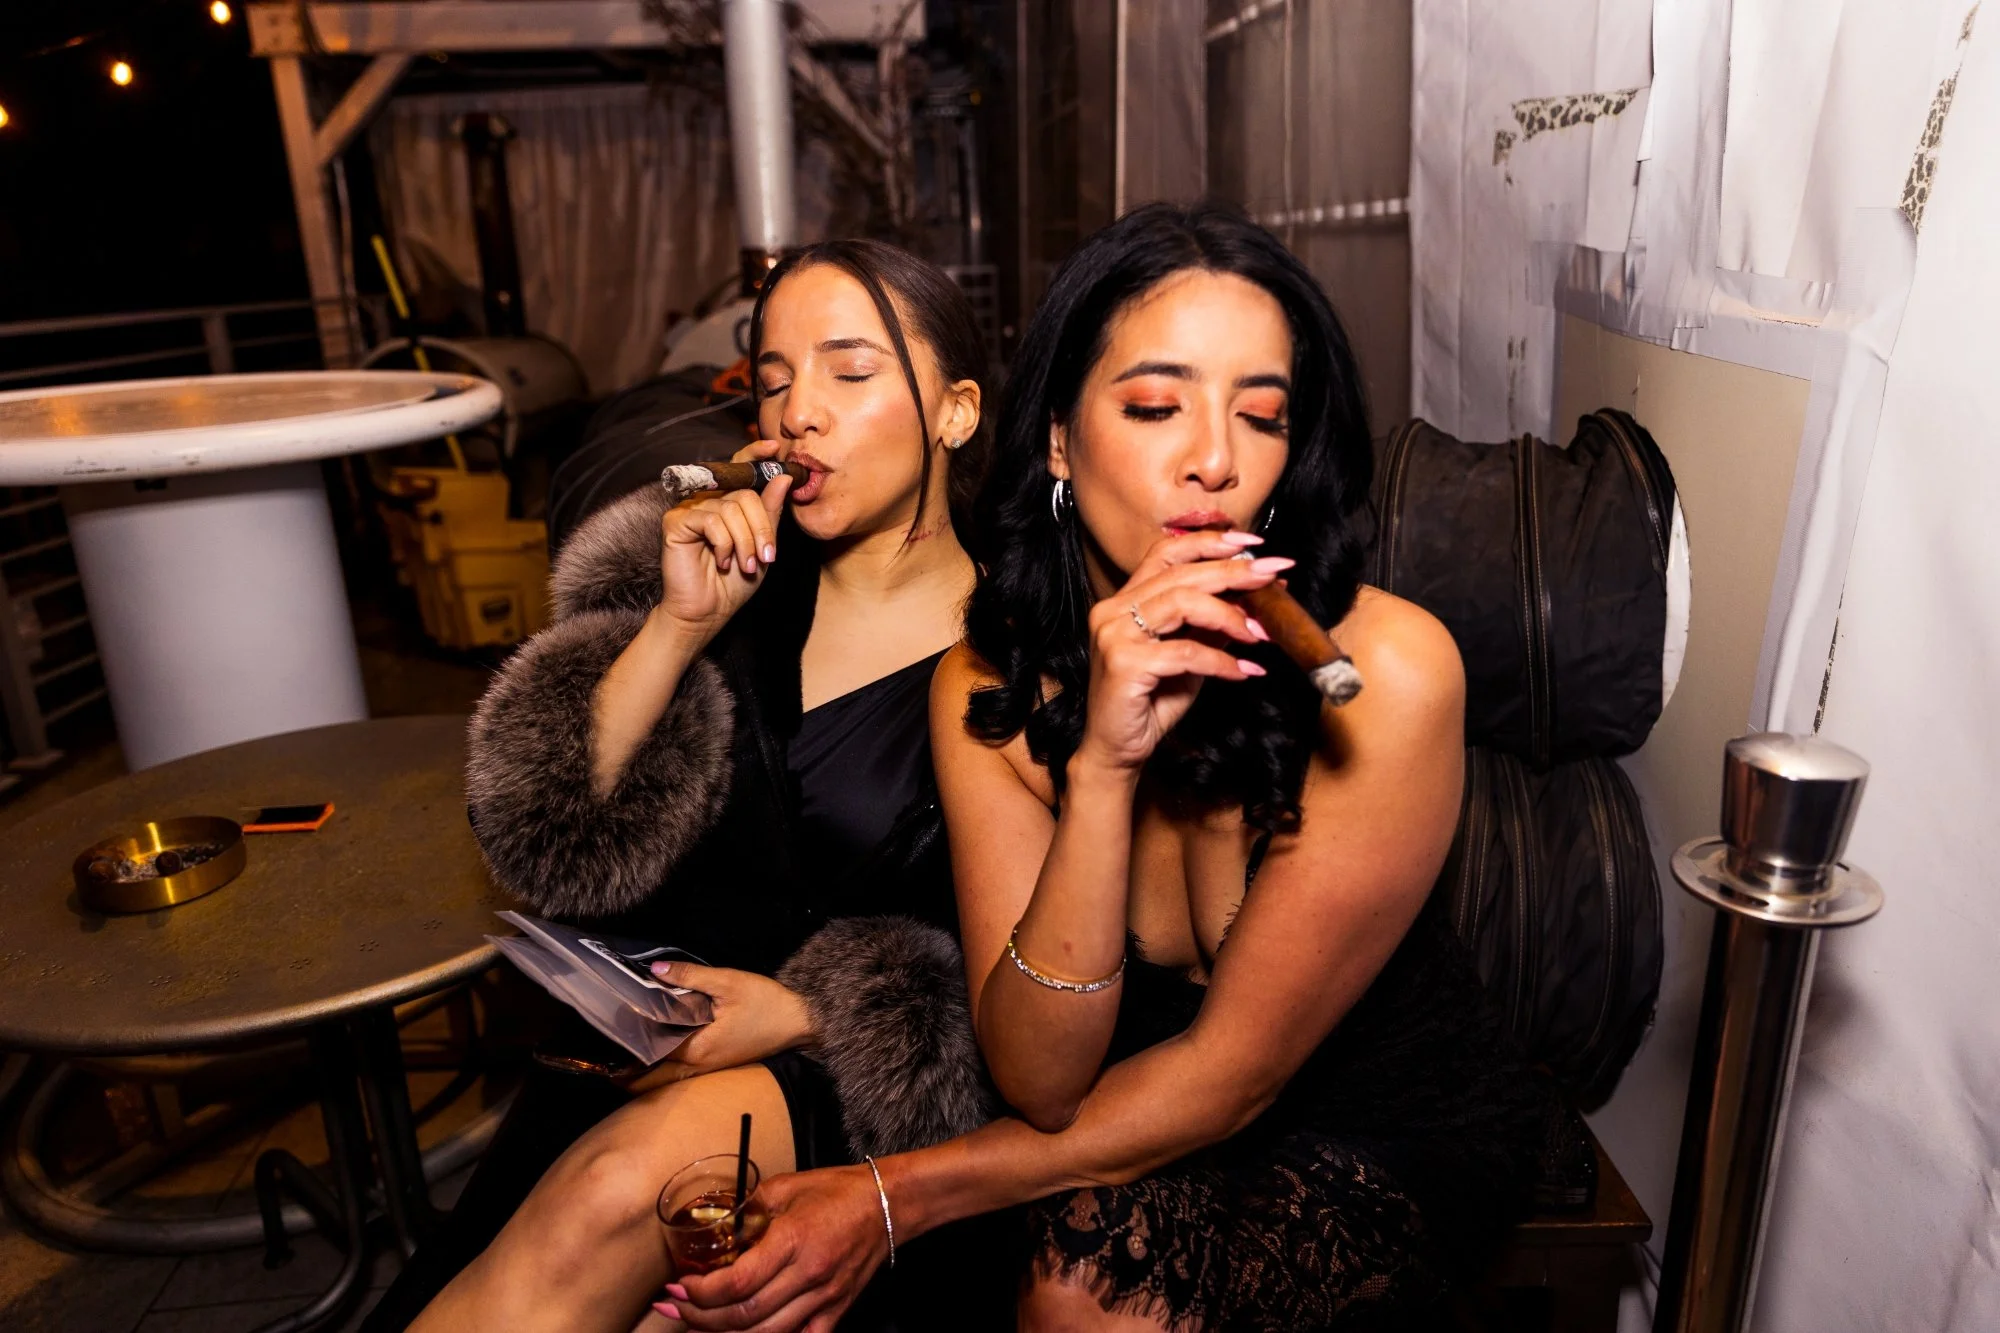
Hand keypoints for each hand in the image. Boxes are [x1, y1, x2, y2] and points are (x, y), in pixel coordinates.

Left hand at [620, 963, 813, 1090]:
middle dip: (630, 1077)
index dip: (628, 1050)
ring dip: (647, 1074)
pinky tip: (657, 1054)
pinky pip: (683, 1073)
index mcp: (698, 1050)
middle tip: (604, 1068)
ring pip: (669, 1079)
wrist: (801, 1022)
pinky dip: (665, 1068)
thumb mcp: (728, 983)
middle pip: (656, 1080)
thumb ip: (689, 977)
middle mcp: (700, 1067)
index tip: (605, 1048)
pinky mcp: (719, 1064)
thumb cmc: (766, 1003)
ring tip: (622, 1065)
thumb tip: (654, 971)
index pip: (652, 1054)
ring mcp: (710, 1069)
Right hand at [655, 440, 792, 645]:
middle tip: (766, 557)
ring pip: (732, 508)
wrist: (709, 611)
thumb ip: (771, 512)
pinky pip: (711, 519)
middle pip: (746, 493)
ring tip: (744, 565)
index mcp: (729, 501)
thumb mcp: (762, 545)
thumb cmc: (734, 582)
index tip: (774, 449)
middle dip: (762, 528)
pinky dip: (724, 544)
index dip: (756, 454)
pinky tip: (722, 561)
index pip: (741, 468)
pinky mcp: (676, 521)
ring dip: (745, 542)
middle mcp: (709, 499)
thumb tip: (782, 476)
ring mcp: (691, 508)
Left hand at [671, 1166, 889, 1332]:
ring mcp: (825, 1298)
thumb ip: (747, 1210)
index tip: (679, 1286)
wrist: (886, 1204)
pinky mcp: (836, 1311)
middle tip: (675, 1309)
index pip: (737, 1281)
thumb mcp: (784, 1187)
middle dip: (701, 1318)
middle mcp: (809, 1274)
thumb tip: (712, 1231)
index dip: (700, 1292)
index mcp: (793, 1239)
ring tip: (699, 1326)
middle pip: (745, 1315)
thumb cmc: (835, 1191)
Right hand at [1075, 530, 1293, 773]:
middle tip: (1274, 574)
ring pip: (1182, 602)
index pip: (1167, 552)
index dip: (1210, 542)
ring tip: (1260, 634)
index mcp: (1125, 599)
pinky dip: (1221, 661)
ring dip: (1231, 616)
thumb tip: (1257, 597)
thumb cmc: (1152, 702)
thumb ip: (1212, 625)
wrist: (1119, 750)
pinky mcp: (1123, 662)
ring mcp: (1114, 634)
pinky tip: (1245, 672)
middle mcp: (1113, 609)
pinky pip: (1185, 652)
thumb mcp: (1190, 656)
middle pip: (1181, 574)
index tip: (1251, 544)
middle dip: (1234, 572)